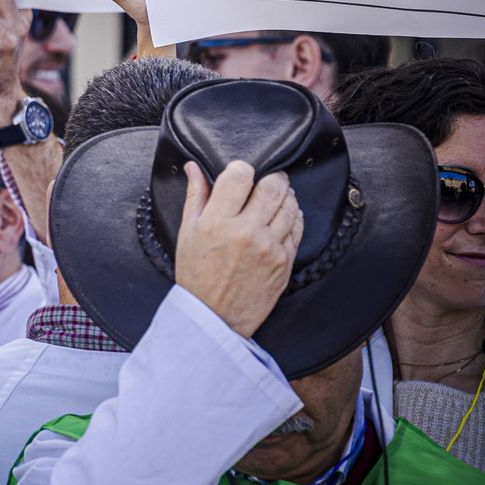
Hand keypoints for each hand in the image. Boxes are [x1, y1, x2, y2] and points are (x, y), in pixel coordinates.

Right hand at [173, 161, 301, 337]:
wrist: (214, 317)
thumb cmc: (197, 276)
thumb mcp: (187, 234)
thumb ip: (196, 196)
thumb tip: (194, 167)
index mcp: (218, 222)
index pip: (240, 175)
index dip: (241, 169)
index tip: (239, 175)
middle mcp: (247, 232)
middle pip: (272, 186)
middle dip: (271, 177)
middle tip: (265, 181)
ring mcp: (269, 247)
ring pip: (290, 204)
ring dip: (284, 195)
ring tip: (274, 199)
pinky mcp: (284, 261)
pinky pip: (297, 227)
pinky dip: (293, 217)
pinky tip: (281, 218)